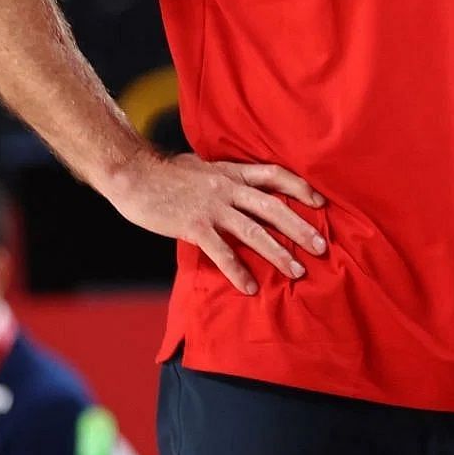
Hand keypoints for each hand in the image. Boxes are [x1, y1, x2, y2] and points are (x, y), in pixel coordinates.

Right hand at [104, 151, 326, 294]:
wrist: (132, 174)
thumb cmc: (164, 172)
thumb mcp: (201, 166)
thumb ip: (222, 176)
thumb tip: (236, 183)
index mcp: (231, 171)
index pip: (274, 174)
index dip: (299, 187)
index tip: (320, 202)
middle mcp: (228, 188)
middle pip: (273, 207)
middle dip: (300, 228)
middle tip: (321, 247)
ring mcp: (212, 207)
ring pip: (254, 232)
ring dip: (278, 253)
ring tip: (297, 272)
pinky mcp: (194, 226)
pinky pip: (221, 252)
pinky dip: (237, 272)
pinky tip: (250, 288)